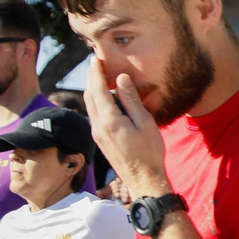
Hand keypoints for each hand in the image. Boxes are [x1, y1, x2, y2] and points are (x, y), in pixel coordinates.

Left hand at [83, 57, 167, 199]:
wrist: (143, 179)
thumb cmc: (149, 152)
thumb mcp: (144, 123)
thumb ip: (131, 100)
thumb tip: (121, 79)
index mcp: (109, 120)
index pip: (98, 89)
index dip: (96, 72)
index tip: (95, 58)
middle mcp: (98, 126)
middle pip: (89, 95)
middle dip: (91, 77)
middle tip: (94, 63)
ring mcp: (97, 134)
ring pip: (89, 105)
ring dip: (92, 88)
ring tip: (97, 76)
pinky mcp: (100, 139)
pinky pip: (93, 114)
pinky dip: (95, 100)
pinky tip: (103, 97)